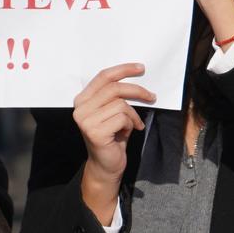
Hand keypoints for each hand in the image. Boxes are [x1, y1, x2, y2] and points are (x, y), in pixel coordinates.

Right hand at [74, 64, 153, 223]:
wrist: (106, 164)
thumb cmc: (113, 136)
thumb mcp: (114, 112)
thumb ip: (117, 96)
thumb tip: (137, 77)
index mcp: (83, 99)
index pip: (103, 77)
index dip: (123, 70)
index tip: (141, 68)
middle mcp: (80, 108)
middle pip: (115, 88)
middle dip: (138, 91)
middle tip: (153, 97)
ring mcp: (85, 120)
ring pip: (121, 105)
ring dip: (133, 116)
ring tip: (132, 125)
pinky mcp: (94, 132)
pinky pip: (123, 119)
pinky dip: (131, 125)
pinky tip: (126, 134)